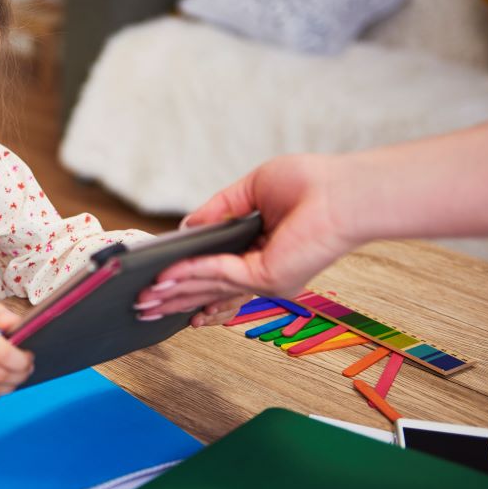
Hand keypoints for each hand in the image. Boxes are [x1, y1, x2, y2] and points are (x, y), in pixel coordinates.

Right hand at [133, 154, 356, 318]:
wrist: (344, 191)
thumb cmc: (310, 183)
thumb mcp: (251, 190)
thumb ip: (218, 210)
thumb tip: (188, 227)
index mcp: (260, 252)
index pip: (217, 273)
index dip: (188, 281)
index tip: (160, 286)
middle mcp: (262, 272)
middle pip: (208, 289)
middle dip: (173, 297)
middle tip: (143, 305)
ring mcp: (265, 279)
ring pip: (208, 288)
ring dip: (173, 293)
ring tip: (144, 300)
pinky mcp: (267, 278)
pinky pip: (218, 275)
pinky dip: (190, 275)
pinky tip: (167, 276)